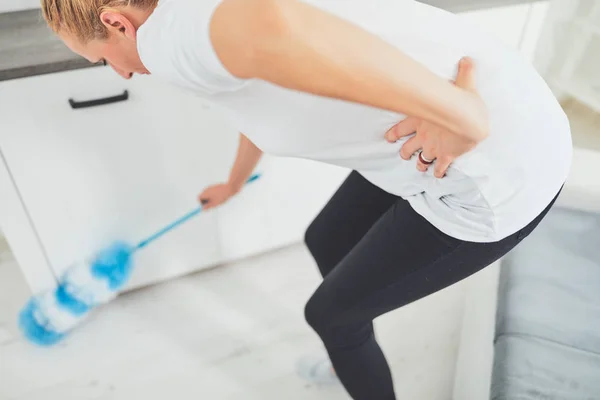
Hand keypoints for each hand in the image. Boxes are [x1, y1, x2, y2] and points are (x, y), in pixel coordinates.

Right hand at [198, 183, 236, 209]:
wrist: (230, 188)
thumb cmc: (222, 196)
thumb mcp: (214, 204)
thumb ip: (207, 207)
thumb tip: (202, 209)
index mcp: (205, 193)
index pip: (199, 198)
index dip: (201, 203)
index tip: (206, 207)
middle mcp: (207, 189)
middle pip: (203, 196)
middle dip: (206, 201)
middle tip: (212, 205)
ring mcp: (211, 187)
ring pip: (208, 194)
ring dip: (211, 198)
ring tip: (218, 200)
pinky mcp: (215, 186)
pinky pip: (212, 192)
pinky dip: (214, 195)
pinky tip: (221, 196)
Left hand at [384, 57, 488, 177]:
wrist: (470, 121)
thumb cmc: (463, 103)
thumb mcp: (464, 84)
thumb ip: (464, 72)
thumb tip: (467, 58)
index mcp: (422, 119)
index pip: (401, 127)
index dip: (394, 133)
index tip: (389, 137)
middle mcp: (425, 135)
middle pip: (408, 147)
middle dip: (405, 151)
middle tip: (403, 153)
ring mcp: (435, 147)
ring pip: (421, 159)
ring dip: (419, 163)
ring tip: (419, 166)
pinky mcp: (447, 156)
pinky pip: (441, 168)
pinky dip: (439, 173)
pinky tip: (439, 175)